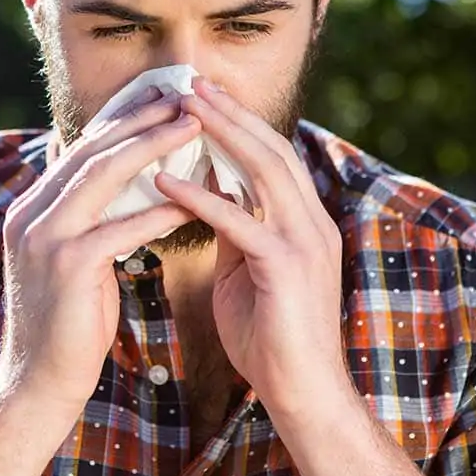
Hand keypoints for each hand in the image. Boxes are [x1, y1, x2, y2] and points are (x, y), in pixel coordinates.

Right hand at [0, 87, 200, 409]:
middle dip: (138, 118)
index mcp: (31, 208)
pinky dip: (158, 210)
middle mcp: (30, 213)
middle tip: (182, 96)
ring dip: (151, 146)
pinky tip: (192, 199)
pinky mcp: (68, 266)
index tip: (160, 98)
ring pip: (102, 175)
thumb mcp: (72, 259)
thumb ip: (88, 218)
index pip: (79, 149)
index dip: (121, 120)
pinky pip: (120, 227)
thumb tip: (124, 182)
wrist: (38, 383)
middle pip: (90, 149)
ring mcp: (44, 237)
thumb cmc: (67, 322)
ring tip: (192, 126)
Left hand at [153, 78, 347, 419]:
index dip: (239, 121)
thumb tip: (206, 191)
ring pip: (264, 171)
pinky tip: (164, 182)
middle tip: (191, 81)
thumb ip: (234, 228)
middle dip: (230, 112)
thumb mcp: (246, 269)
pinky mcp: (286, 268)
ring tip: (181, 109)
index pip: (272, 155)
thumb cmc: (270, 334)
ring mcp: (304, 242)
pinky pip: (238, 222)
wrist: (301, 394)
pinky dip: (200, 198)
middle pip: (271, 148)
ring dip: (220, 135)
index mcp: (303, 220)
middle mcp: (311, 222)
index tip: (203, 94)